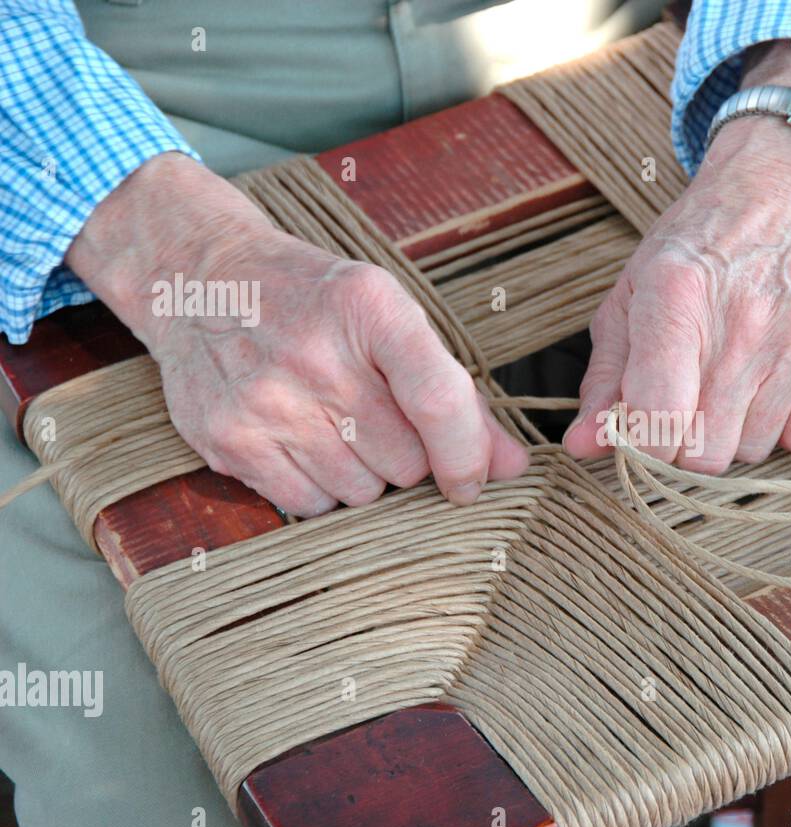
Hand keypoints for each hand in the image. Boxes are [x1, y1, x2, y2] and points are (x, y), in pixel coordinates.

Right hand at [67, 153, 528, 515]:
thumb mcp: (391, 318)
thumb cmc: (317, 303)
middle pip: (404, 463)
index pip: (438, 401)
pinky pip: (306, 505)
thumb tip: (514, 468)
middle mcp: (314, 354)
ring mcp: (264, 401)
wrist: (199, 279)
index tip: (471, 482)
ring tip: (332, 422)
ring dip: (361, 473)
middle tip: (375, 418)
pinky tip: (298, 438)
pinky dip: (316, 486)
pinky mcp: (226, 439)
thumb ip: (457, 394)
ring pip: (359, 493)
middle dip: (406, 457)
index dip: (466, 456)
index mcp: (370, 308)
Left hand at [564, 40, 790, 473]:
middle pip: (706, 453)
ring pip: (753, 450)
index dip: (646, 442)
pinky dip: (787, 425)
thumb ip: (605, 378)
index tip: (649, 423)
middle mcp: (743, 318)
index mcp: (674, 295)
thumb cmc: (696, 251)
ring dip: (737, 429)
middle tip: (692, 397)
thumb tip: (584, 446)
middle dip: (690, 440)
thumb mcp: (632, 297)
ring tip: (736, 375)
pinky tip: (775, 380)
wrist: (784, 194)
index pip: (659, 421)